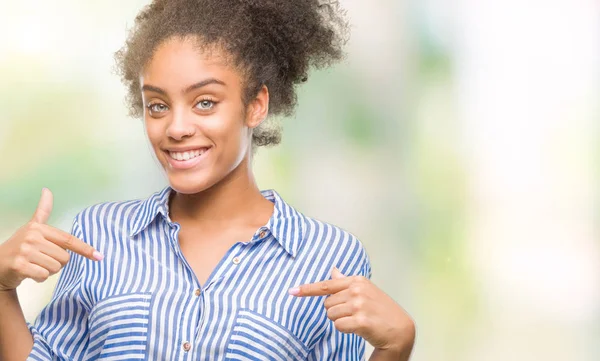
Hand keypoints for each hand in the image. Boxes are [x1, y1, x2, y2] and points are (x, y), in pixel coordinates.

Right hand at [0, 188, 102, 291]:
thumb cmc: (19, 246)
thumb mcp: (31, 227)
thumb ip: (42, 211)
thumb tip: (47, 190)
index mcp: (38, 228)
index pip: (68, 240)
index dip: (85, 248)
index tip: (99, 256)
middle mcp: (32, 237)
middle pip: (64, 258)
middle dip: (56, 264)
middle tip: (41, 260)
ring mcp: (25, 251)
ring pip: (55, 268)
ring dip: (48, 272)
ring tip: (35, 266)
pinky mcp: (20, 265)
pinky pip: (44, 276)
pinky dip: (39, 278)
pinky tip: (29, 273)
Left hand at [289, 268, 414, 358]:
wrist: (400, 330)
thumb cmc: (381, 310)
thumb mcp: (365, 291)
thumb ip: (347, 282)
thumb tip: (334, 270)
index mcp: (357, 280)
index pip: (327, 284)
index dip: (307, 289)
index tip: (292, 291)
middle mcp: (357, 290)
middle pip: (327, 303)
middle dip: (336, 311)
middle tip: (354, 314)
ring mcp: (359, 304)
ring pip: (331, 315)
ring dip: (340, 321)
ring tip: (357, 320)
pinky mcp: (361, 320)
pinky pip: (338, 326)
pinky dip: (345, 329)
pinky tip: (358, 328)